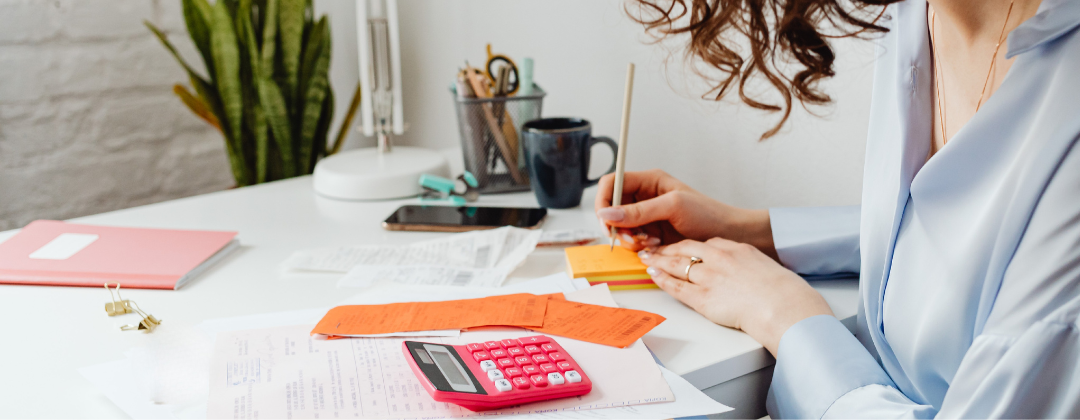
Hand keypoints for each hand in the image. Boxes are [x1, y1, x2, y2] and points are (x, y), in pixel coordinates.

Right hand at [594, 169, 776, 257]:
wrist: (728, 235)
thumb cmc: (708, 214)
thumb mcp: (673, 206)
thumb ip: (639, 210)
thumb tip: (607, 214)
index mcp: (648, 181)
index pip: (611, 183)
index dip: (603, 200)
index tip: (605, 220)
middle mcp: (644, 197)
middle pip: (611, 208)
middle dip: (617, 225)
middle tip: (631, 237)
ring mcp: (646, 217)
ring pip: (619, 228)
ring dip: (629, 238)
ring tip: (650, 242)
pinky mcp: (650, 234)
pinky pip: (631, 241)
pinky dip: (637, 247)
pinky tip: (654, 247)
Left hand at [639, 238, 832, 355]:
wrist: (782, 305)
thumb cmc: (780, 290)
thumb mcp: (764, 265)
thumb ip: (747, 262)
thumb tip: (743, 267)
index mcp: (735, 249)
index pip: (705, 243)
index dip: (688, 245)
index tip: (680, 246)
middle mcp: (718, 259)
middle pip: (685, 249)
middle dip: (666, 249)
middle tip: (653, 248)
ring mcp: (709, 278)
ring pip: (676, 265)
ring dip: (658, 261)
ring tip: (647, 258)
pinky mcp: (703, 298)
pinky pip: (677, 287)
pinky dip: (662, 280)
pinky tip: (653, 275)